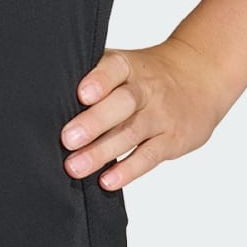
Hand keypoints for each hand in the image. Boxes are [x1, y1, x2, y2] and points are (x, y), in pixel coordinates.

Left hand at [60, 35, 236, 189]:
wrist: (201, 76)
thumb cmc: (146, 75)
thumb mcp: (125, 65)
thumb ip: (93, 76)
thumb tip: (44, 95)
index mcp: (129, 66)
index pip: (115, 68)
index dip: (99, 79)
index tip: (81, 93)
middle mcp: (146, 89)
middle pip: (122, 103)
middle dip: (94, 122)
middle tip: (67, 138)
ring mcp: (160, 115)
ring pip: (131, 133)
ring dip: (102, 152)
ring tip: (74, 167)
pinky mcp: (172, 139)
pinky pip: (149, 156)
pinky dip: (128, 170)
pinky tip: (107, 181)